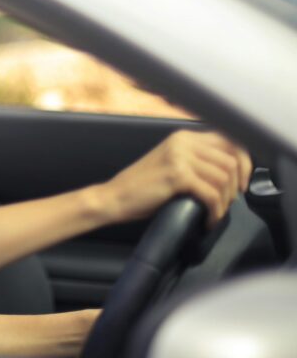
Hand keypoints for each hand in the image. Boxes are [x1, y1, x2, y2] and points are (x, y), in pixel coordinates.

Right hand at [98, 130, 251, 227]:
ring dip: (225, 201)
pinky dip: (215, 211)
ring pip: (224, 178)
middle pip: (231, 160)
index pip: (230, 141)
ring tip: (215, 212)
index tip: (242, 183)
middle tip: (228, 202)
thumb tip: (231, 173)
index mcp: (183, 137)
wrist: (114, 197)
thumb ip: (196, 160)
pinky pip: (211, 194)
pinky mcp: (177, 176)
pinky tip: (208, 219)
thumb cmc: (142, 187)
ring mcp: (179, 157)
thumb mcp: (171, 164)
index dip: (244, 163)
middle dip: (236, 186)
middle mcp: (183, 142)